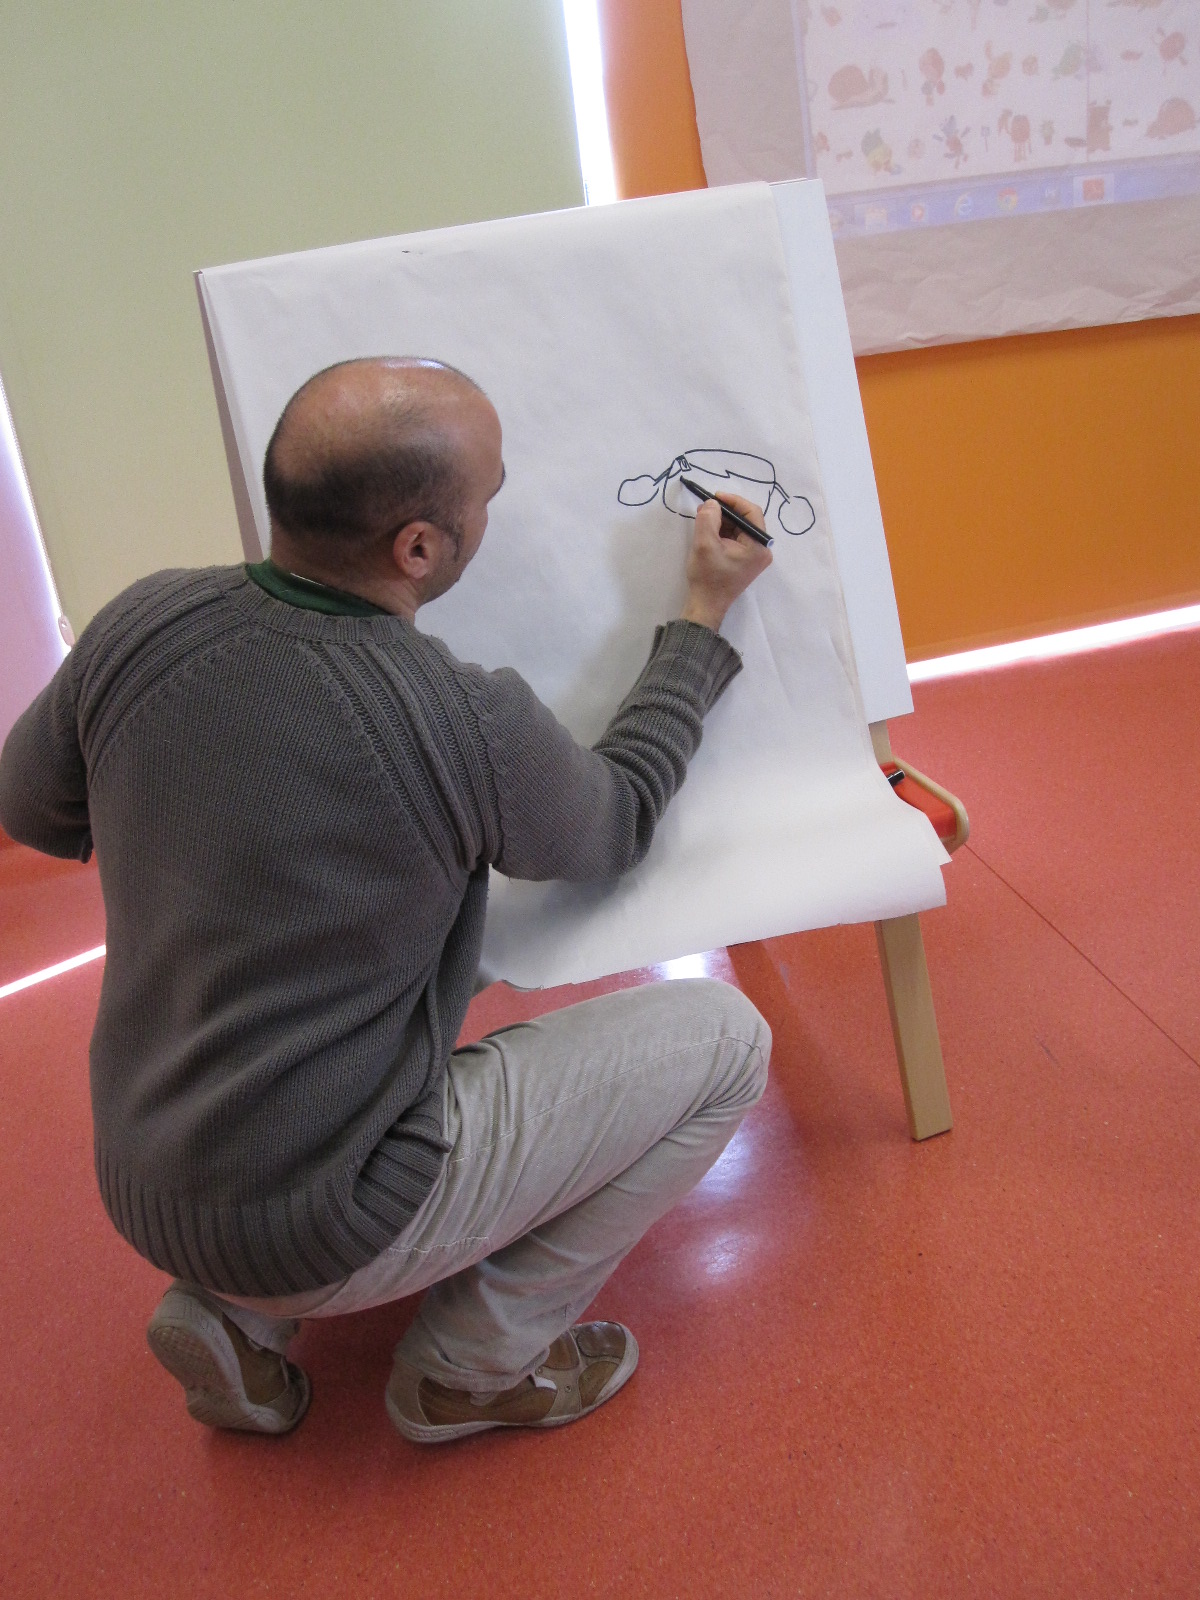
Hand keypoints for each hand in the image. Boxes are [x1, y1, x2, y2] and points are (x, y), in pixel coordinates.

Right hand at [679, 493, 772, 631]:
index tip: (715, 496)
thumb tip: (712, 503)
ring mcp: (755, 556)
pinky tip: (709, 531)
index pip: (752, 513)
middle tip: (706, 507)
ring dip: (723, 521)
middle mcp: (762, 550)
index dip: (733, 501)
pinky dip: (724, 531)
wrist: (706, 605)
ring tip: (704, 518)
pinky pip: (737, 538)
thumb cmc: (708, 577)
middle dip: (726, 511)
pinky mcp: (745, 560)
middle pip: (746, 520)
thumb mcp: (704, 544)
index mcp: (758, 547)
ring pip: (740, 528)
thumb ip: (708, 518)